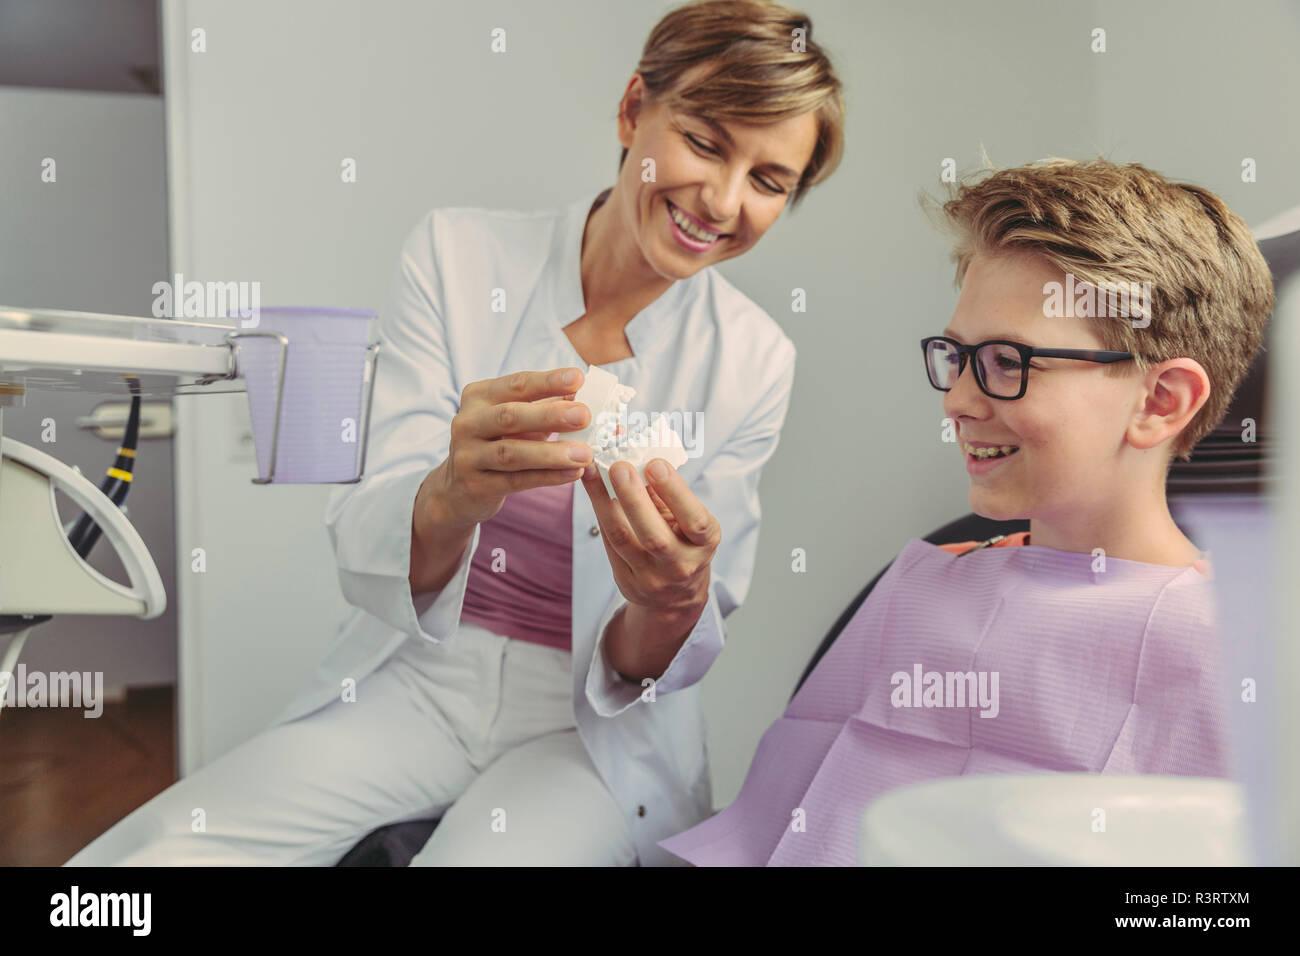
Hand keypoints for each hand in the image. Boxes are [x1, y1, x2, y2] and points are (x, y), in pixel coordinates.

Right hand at [423, 367, 592, 528]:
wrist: (460, 488)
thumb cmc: (498, 443)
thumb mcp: (518, 419)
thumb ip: (546, 405)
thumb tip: (584, 393)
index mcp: (478, 396)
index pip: (516, 384)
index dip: (548, 381)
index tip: (579, 378)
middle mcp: (467, 422)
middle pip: (510, 416)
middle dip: (549, 415)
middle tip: (584, 415)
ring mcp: (467, 456)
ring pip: (511, 453)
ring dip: (552, 453)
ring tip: (586, 454)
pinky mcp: (475, 486)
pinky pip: (516, 481)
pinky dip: (548, 477)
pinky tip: (573, 473)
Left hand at [580, 458, 720, 617]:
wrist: (675, 595)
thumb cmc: (683, 543)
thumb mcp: (687, 520)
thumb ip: (667, 491)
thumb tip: (640, 450)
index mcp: (704, 544)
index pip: (695, 520)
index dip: (675, 492)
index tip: (655, 463)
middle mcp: (681, 565)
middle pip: (655, 536)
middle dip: (634, 499)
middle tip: (618, 466)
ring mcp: (652, 578)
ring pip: (623, 539)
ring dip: (605, 501)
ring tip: (594, 470)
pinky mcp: (627, 582)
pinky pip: (608, 543)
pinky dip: (598, 512)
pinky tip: (590, 486)